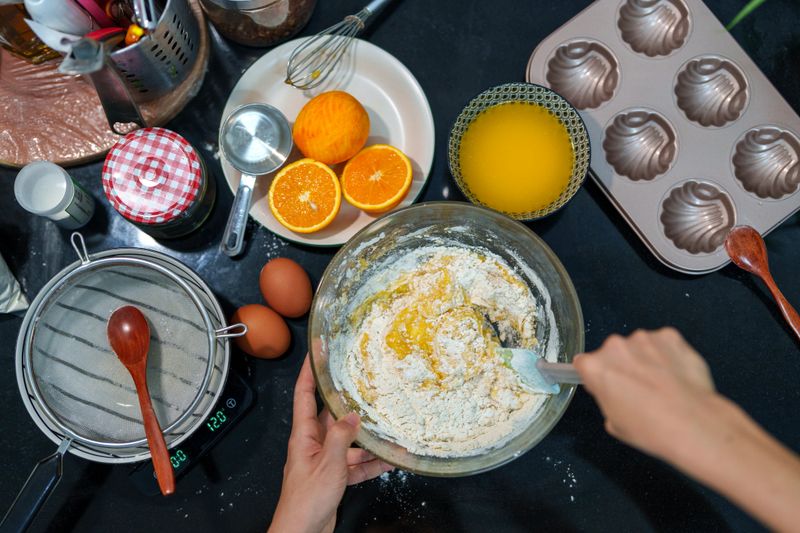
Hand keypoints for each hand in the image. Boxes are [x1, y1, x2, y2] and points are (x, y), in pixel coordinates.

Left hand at [268, 356, 392, 532]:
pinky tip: (389, 460)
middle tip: (363, 383)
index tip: (316, 351)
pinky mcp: (334, 477)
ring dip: (366, 437)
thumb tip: (352, 415)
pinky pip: (355, 464)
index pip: (303, 394)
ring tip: (386, 426)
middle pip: (330, 415)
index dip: (309, 371)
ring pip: (348, 441)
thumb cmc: (306, 499)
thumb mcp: (328, 464)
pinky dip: (371, 463)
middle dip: (346, 401)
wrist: (302, 532)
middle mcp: (313, 444)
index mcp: (304, 435)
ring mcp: (324, 461)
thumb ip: (341, 438)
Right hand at [574, 328, 799, 531]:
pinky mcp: (670, 336)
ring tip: (662, 385)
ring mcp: (644, 338)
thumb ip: (608, 399)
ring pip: (639, 346)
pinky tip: (676, 375)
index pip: (584, 364)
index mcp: (595, 367)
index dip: (596, 377)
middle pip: (612, 352)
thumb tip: (617, 393)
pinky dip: (668, 354)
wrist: (694, 424)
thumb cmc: (652, 428)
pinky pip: (663, 343)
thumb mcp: (614, 423)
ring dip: (645, 358)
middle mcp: (616, 346)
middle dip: (622, 366)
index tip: (606, 386)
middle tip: (638, 390)